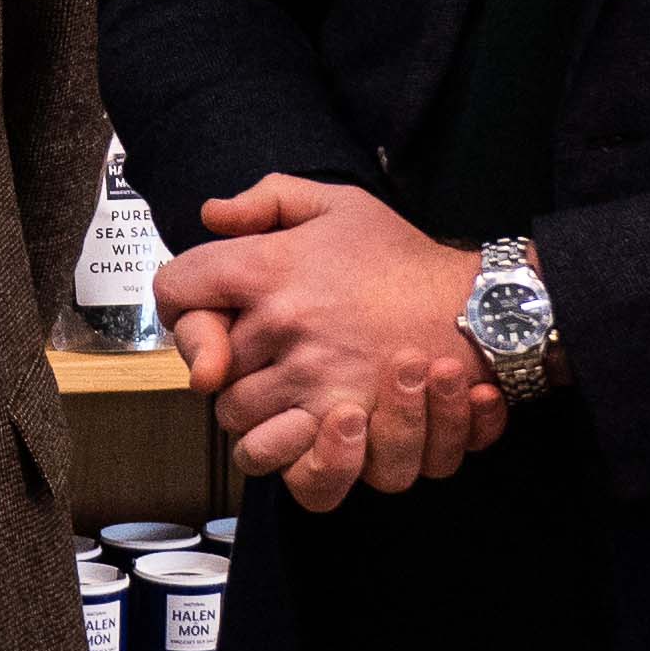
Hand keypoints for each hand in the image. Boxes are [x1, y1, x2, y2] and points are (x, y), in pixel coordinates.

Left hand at [151, 177, 510, 510]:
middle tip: (259, 352)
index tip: (204, 309)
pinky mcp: (337, 419)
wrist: (473, 309)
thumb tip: (211, 215)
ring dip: (251, 405)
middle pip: (204, 362)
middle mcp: (281, 321)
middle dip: (222, 361)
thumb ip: (268, 199)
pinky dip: (275, 446)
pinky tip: (296, 422)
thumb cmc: (404, 259)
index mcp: (270, 265)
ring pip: (233, 413)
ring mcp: (308, 375)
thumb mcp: (338, 204)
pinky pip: (271, 452)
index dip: (182, 301)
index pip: (176, 289)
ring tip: (284, 386)